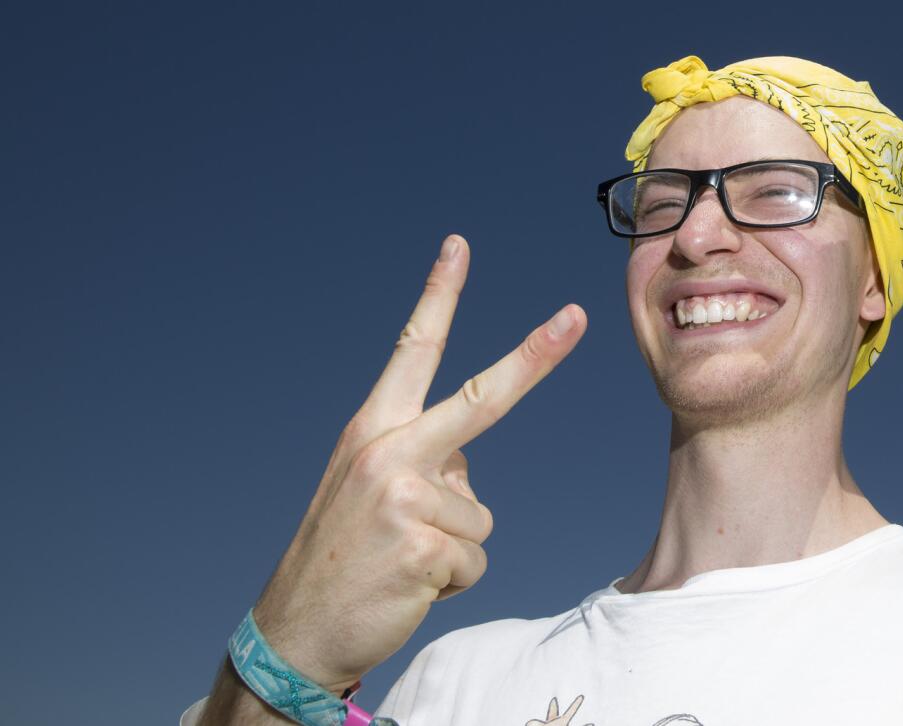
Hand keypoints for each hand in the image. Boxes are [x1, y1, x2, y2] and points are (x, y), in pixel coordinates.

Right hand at [249, 233, 585, 693]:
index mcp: (373, 429)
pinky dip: (451, 581)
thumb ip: (422, 464)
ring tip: (401, 561)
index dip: (437, 296)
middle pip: (483, 398)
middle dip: (536, 355)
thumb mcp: (369, 493)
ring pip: (481, 517)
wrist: (294, 632)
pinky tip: (406, 586)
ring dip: (453, 549)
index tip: (458, 245)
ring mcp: (405, 496)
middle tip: (577, 315)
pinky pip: (475, 559)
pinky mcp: (422, 544)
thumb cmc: (343, 559)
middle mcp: (388, 450)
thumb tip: (469, 472)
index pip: (412, 350)